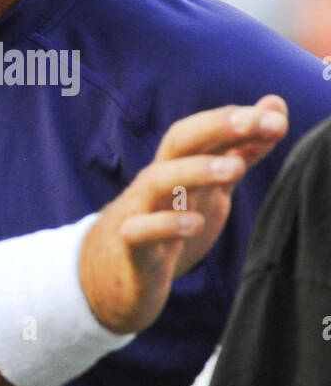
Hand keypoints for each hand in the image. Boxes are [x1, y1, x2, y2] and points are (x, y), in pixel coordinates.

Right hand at [78, 95, 288, 333]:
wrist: (110, 273)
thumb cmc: (165, 222)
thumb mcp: (209, 190)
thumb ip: (239, 153)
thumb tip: (275, 111)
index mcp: (177, 167)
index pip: (203, 133)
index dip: (235, 121)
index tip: (275, 116)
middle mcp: (158, 182)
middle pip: (178, 143)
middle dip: (214, 127)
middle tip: (252, 122)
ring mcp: (141, 212)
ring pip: (158, 181)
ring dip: (193, 171)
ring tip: (232, 169)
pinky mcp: (132, 249)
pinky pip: (139, 232)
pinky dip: (164, 225)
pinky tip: (194, 224)